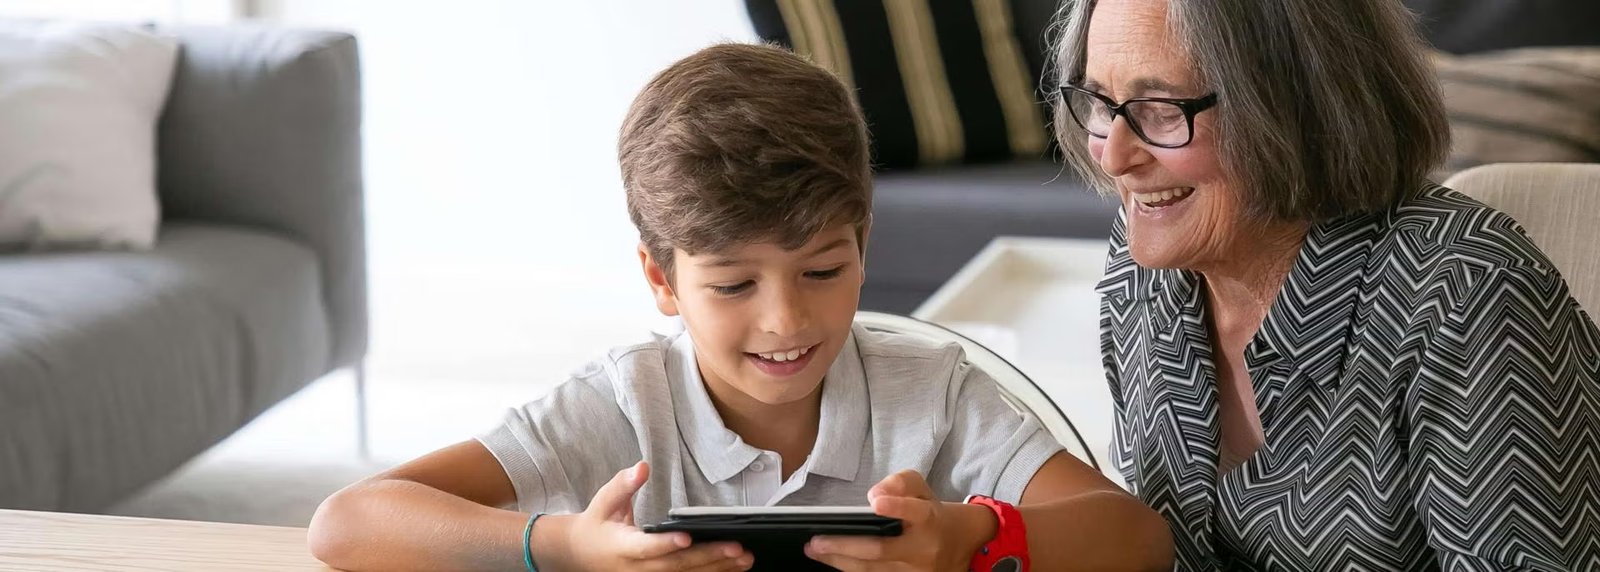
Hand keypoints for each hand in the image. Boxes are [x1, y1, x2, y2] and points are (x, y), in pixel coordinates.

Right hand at [565, 462, 752, 571]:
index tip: (686, 537)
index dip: (666, 544)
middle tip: (737, 548)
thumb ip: (624, 485)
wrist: (579, 555)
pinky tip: (732, 568)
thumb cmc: (597, 525)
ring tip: (744, 558)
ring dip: (717, 569)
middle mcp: (637, 570)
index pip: (646, 548)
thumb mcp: (603, 501)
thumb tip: (642, 466)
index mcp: (622, 547)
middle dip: (707, 557)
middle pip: (675, 567)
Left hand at [804, 470, 990, 571]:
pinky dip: (849, 569)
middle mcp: (923, 549)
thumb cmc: (931, 513)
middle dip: (845, 545)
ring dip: (839, 561)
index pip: (916, 512)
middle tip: (817, 540)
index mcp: (930, 519)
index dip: (896, 507)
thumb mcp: (921, 488)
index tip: (875, 503)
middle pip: (881, 550)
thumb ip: (900, 483)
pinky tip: (831, 560)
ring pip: (872, 570)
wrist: (957, 545)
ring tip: (814, 550)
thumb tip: (875, 495)